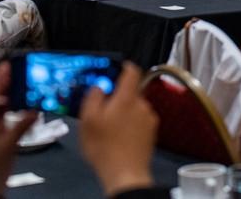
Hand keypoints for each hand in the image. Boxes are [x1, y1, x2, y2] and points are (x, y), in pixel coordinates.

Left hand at [0, 63, 37, 197]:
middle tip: (19, 73)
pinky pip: (0, 118)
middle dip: (5, 85)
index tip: (7, 65)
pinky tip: (20, 109)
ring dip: (8, 97)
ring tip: (22, 89)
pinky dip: (9, 111)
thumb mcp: (8, 145)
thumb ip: (21, 126)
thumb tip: (34, 111)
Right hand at [80, 63, 157, 195]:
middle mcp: (142, 105)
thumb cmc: (106, 148)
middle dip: (118, 97)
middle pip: (131, 91)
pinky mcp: (152, 131)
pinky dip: (131, 124)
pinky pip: (140, 120)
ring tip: (111, 128)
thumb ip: (93, 97)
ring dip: (125, 112)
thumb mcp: (88, 120)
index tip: (117, 68)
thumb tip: (99, 85)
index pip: (132, 71)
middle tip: (104, 110)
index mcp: (127, 98)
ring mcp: (149, 118)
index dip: (124, 66)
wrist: (125, 173)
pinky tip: (120, 136)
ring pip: (135, 106)